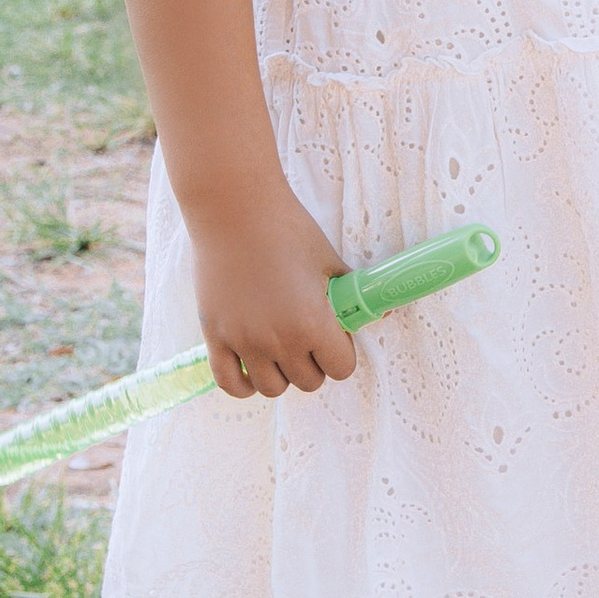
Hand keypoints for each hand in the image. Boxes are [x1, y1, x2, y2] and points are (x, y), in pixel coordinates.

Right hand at [187, 185, 357, 400]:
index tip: (333, 335)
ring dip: (281, 374)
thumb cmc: (288, 229)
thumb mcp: (330, 261)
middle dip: (314, 364)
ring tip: (281, 349)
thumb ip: (353, 294)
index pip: (340, 369)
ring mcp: (244, 342)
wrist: (235, 209)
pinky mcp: (215, 336)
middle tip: (308, 338)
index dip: (340, 353)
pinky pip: (230, 384)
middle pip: (308, 382)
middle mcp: (279, 341)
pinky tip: (253, 367)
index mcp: (313, 324)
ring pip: (272, 388)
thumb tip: (383, 312)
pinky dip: (244, 384)